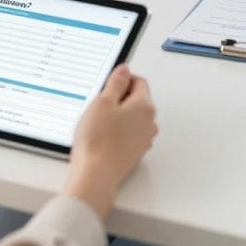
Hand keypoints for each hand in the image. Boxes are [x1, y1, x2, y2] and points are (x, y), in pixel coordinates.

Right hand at [64, 65, 156, 220]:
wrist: (95, 175)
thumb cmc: (98, 139)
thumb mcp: (103, 101)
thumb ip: (116, 82)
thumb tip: (125, 70)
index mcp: (145, 106)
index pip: (139, 81)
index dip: (122, 80)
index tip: (107, 86)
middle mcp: (149, 123)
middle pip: (137, 99)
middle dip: (119, 98)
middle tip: (100, 106)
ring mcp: (143, 140)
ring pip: (132, 118)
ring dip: (118, 116)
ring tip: (98, 124)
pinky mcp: (134, 153)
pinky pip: (128, 134)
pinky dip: (117, 132)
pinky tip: (101, 138)